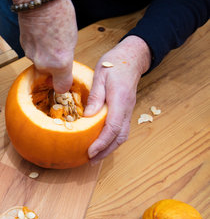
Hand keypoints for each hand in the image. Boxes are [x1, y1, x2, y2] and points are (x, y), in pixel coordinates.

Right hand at [0, 0, 76, 92]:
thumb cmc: (59, 13)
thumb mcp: (72, 39)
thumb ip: (66, 56)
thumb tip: (61, 63)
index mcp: (60, 63)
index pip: (61, 87)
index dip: (63, 84)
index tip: (65, 79)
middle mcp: (43, 63)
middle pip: (49, 74)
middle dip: (54, 66)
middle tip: (59, 49)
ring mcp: (31, 56)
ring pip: (40, 62)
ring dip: (44, 55)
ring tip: (50, 37)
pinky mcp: (22, 47)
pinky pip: (32, 52)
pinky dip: (37, 46)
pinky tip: (41, 33)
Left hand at [85, 36, 150, 162]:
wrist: (131, 58)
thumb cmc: (115, 64)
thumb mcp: (101, 75)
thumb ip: (95, 96)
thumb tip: (88, 116)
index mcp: (120, 100)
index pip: (112, 127)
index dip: (101, 142)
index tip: (90, 152)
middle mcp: (126, 109)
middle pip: (119, 136)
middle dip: (106, 150)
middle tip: (91, 160)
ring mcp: (128, 110)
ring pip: (122, 135)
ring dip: (109, 148)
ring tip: (95, 156)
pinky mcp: (125, 110)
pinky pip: (120, 129)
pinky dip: (111, 139)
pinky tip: (100, 143)